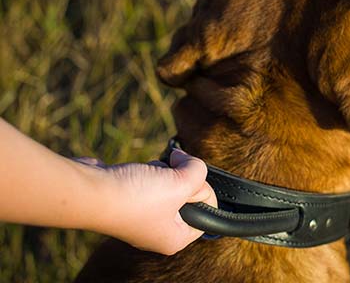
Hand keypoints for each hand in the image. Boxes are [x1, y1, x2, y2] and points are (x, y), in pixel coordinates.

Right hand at [75, 149, 216, 254]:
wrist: (90, 191)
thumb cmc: (135, 196)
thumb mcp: (180, 183)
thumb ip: (198, 172)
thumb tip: (191, 163)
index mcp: (174, 238)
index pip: (207, 216)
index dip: (204, 193)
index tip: (191, 183)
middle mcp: (159, 230)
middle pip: (190, 196)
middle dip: (183, 178)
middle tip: (170, 175)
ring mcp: (143, 214)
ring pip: (171, 183)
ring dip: (166, 171)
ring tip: (151, 173)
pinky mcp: (131, 196)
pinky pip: (153, 178)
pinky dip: (151, 169)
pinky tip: (140, 170)